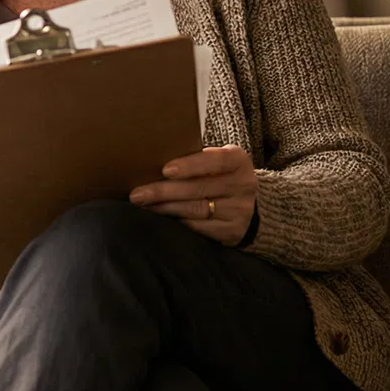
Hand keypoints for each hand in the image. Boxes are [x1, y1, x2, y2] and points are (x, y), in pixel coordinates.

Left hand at [129, 146, 258, 246]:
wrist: (251, 206)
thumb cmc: (221, 177)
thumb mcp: (218, 162)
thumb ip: (196, 159)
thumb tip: (152, 159)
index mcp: (238, 160)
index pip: (215, 161)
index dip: (190, 165)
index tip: (165, 170)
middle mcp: (243, 184)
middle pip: (199, 188)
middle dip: (164, 191)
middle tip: (138, 194)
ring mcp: (240, 210)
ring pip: (196, 209)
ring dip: (166, 208)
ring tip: (144, 205)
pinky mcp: (233, 231)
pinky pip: (200, 227)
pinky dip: (178, 222)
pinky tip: (162, 218)